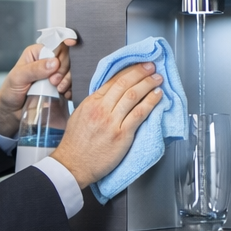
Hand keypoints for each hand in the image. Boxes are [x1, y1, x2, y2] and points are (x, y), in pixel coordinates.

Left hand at [0, 36, 76, 136]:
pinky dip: (71, 89)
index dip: (64, 48)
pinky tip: (65, 94)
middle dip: (64, 70)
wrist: (11, 110)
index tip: (72, 46)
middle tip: (54, 82)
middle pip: (67, 58)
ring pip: (71, 71)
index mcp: (37, 52)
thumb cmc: (10, 91)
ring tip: (58, 90)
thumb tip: (54, 63)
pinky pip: (71, 84)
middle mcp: (47, 61)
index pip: (56, 44)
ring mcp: (55, 74)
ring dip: (68, 80)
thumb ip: (35, 69)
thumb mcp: (18, 77)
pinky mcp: (59, 86)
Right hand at [51, 63, 163, 188]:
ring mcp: (111, 122)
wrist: (73, 164)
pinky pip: (139, 114)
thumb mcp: (80, 116)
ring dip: (148, 84)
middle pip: (124, 84)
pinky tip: (157, 96)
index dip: (129, 71)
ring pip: (133, 96)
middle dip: (141, 72)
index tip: (140, 66)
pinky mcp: (122, 135)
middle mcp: (101, 109)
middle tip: (152, 67)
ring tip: (158, 79)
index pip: (113, 80)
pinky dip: (150, 102)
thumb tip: (110, 95)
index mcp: (91, 102)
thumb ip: (95, 104)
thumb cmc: (76, 144)